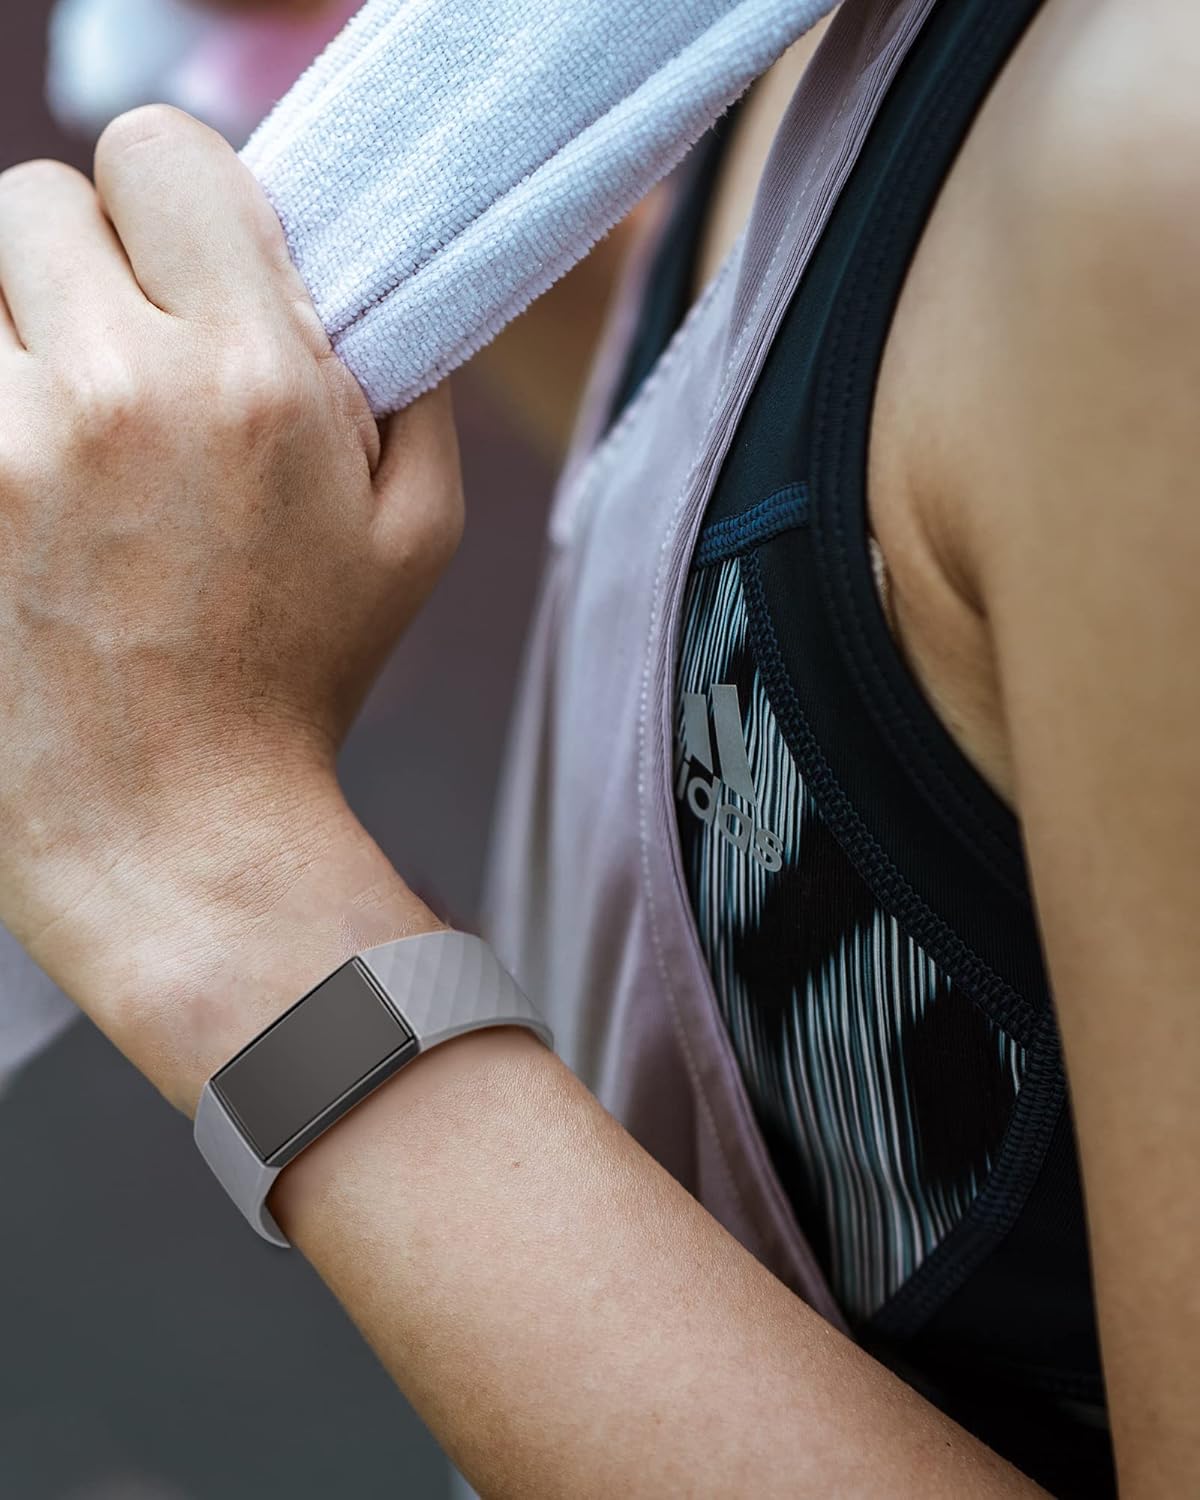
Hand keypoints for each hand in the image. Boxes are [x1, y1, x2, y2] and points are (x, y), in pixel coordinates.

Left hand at [0, 107, 461, 1097]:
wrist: (170, 824)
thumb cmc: (300, 683)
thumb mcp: (415, 536)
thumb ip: (412, 387)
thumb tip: (378, 288)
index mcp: (255, 378)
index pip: (158, 148)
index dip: (175, 200)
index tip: (186, 267)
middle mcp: (117, 388)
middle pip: (36, 194)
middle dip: (85, 267)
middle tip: (122, 361)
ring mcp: (3, 446)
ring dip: (16, 336)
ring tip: (65, 432)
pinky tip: (28, 484)